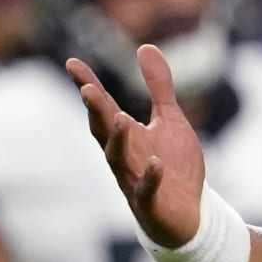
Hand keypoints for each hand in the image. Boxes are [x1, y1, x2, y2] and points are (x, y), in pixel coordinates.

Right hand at [67, 46, 205, 248]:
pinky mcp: (151, 203)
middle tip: (87, 89)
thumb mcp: (170, 120)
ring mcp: (134, 180)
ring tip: (121, 118)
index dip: (89, 86)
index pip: (104, 108)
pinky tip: (156, 163)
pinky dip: (150, 178)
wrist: (189, 213)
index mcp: (127, 135)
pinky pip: (146, 191)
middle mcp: (125, 156)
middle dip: (97, 112)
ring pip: (119, 160)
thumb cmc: (174, 166)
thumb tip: (145, 47)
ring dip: (118, 140)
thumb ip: (158, 87)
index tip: (72, 62)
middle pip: (104, 132)